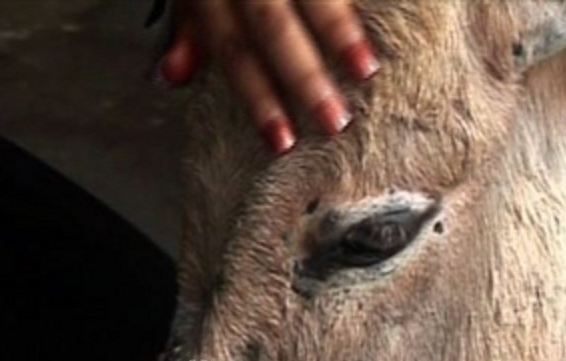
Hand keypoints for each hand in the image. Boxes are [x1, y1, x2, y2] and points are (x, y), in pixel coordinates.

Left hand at [158, 0, 378, 153]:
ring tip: (366, 69)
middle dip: (303, 76)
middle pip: (270, 26)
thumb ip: (188, 25)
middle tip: (334, 123)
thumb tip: (172, 79)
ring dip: (338, 31)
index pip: (233, 50)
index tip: (283, 141)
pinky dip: (355, 2)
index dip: (257, 98)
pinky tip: (394, 11)